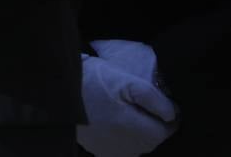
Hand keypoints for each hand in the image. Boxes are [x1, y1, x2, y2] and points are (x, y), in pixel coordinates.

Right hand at [77, 40, 178, 156]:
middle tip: (135, 100)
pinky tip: (109, 118)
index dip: (165, 113)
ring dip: (134, 129)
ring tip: (120, 107)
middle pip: (151, 137)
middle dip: (149, 121)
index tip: (156, 99)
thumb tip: (173, 114)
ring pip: (136, 143)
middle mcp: (129, 149)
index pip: (167, 129)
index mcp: (138, 132)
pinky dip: (120, 135)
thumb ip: (154, 98)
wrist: (56, 92)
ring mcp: (113, 153)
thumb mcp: (127, 81)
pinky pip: (120, 146)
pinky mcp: (99, 151)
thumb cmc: (92, 83)